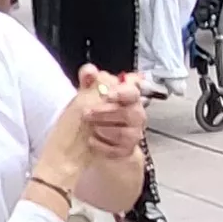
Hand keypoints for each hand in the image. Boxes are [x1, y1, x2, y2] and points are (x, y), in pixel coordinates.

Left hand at [40, 71, 144, 195]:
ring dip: (103, 129)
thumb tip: (89, 71)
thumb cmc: (94, 112)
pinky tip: (91, 141)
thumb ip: (88, 79)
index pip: (133, 91)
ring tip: (90, 128)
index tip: (108, 95)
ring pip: (124, 133)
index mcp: (128, 97)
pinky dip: (102, 145)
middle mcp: (135, 115)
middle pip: (129, 113)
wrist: (88, 139)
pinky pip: (117, 150)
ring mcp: (133, 134)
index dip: (122, 92)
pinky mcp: (126, 150)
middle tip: (87, 113)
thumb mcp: (88, 93)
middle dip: (105, 113)